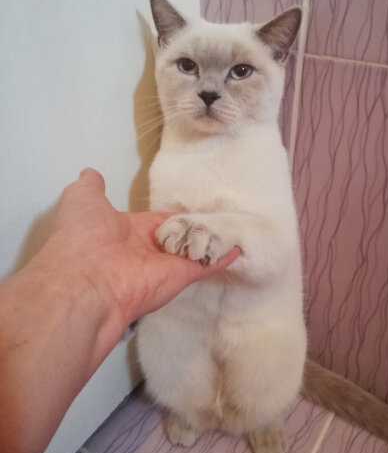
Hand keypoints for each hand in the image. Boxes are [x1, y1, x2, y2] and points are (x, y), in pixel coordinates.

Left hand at [42, 168, 238, 327]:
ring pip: (195, 248)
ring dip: (213, 237)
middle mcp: (148, 250)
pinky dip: (224, 256)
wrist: (87, 279)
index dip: (173, 215)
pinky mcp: (183, 276)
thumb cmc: (84, 236)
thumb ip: (91, 186)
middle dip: (197, 227)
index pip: (157, 221)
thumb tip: (91, 173)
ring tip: (236, 222)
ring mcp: (166, 265)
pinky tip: (239, 246)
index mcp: (127, 233)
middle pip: (180, 235)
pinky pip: (206, 263)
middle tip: (221, 213)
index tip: (191, 207)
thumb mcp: (82, 199)